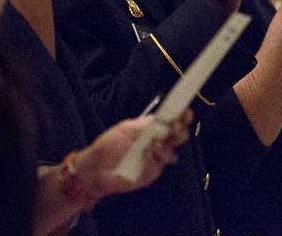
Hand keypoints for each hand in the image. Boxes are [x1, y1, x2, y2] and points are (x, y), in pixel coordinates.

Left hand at [76, 109, 192, 197]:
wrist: (97, 168)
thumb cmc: (109, 145)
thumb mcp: (126, 129)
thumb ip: (145, 125)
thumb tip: (163, 119)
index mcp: (151, 128)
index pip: (171, 120)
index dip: (180, 115)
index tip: (184, 111)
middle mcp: (157, 142)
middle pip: (177, 135)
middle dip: (179, 129)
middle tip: (174, 126)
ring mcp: (156, 158)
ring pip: (172, 149)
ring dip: (166, 144)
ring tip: (155, 142)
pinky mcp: (153, 171)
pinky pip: (160, 162)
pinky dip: (156, 156)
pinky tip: (148, 154)